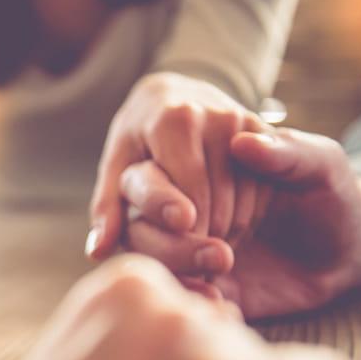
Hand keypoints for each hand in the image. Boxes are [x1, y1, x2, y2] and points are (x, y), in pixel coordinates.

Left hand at [89, 72, 270, 258]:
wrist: (175, 94)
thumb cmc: (138, 138)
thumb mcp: (117, 164)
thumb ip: (107, 206)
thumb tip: (97, 251)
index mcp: (173, 121)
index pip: (187, 186)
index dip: (183, 221)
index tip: (182, 242)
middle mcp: (212, 116)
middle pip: (214, 199)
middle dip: (202, 238)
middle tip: (194, 265)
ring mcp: (242, 122)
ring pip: (242, 199)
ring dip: (227, 233)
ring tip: (207, 248)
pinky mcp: (262, 131)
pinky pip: (261, 189)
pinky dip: (248, 215)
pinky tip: (228, 228)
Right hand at [118, 129, 360, 317]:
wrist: (345, 255)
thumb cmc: (332, 198)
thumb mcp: (323, 167)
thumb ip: (289, 152)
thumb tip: (242, 143)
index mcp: (202, 158)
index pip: (155, 168)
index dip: (164, 195)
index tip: (189, 217)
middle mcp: (182, 196)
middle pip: (135, 211)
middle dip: (162, 235)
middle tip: (215, 249)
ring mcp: (180, 238)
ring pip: (141, 248)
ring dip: (172, 261)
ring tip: (220, 268)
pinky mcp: (190, 277)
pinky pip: (168, 286)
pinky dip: (186, 293)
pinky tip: (220, 300)